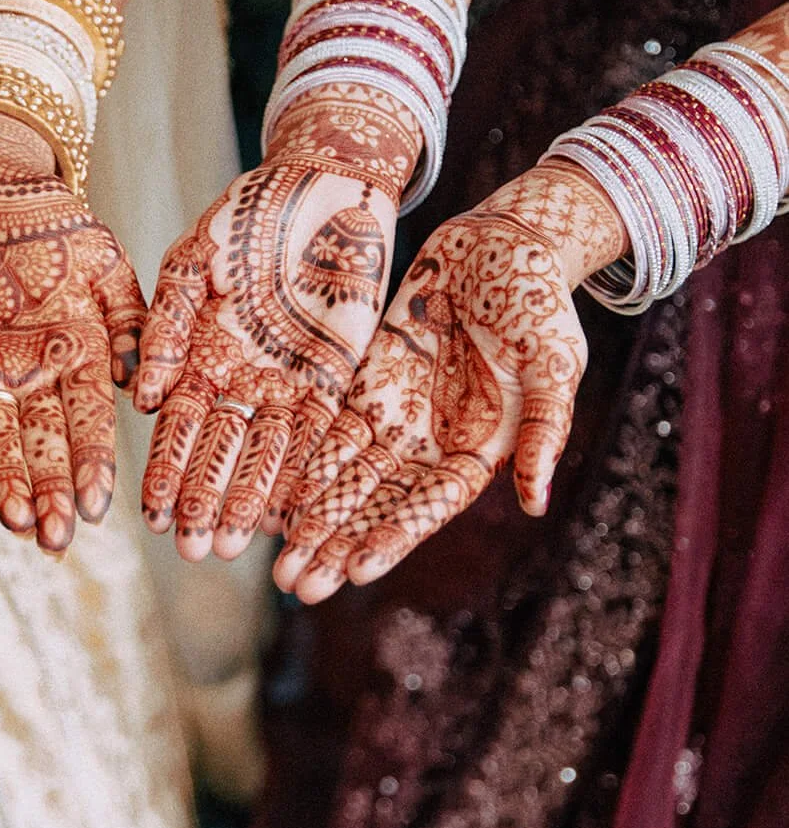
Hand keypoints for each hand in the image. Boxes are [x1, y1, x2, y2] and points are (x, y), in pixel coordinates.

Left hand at [0, 110, 145, 553]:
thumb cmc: (50, 216)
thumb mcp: (100, 259)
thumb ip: (127, 317)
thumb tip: (141, 381)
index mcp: (80, 356)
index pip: (89, 422)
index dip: (91, 466)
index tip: (94, 507)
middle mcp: (32, 375)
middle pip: (41, 444)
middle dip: (46, 492)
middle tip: (50, 538)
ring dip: (4, 481)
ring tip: (13, 520)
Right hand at [133, 88, 418, 560]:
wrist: (320, 186)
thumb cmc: (244, 216)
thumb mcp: (193, 263)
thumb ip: (167, 326)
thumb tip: (143, 398)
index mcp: (197, 355)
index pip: (178, 428)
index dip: (166, 472)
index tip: (154, 518)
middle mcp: (240, 379)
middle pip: (220, 452)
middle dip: (205, 501)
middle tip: (194, 551)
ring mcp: (288, 381)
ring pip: (267, 453)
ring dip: (250, 500)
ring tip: (234, 545)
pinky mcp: (335, 377)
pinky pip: (320, 433)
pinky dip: (307, 472)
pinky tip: (294, 511)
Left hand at [273, 164, 626, 601]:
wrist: (506, 241)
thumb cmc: (541, 301)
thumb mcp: (554, 364)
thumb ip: (542, 431)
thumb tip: (534, 502)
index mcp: (479, 447)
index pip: (428, 505)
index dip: (393, 537)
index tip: (356, 572)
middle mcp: (432, 440)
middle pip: (377, 502)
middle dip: (337, 543)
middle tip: (295, 586)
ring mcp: (398, 412)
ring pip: (346, 474)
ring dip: (313, 516)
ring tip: (276, 561)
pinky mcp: (370, 380)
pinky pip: (329, 426)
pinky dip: (304, 460)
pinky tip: (271, 493)